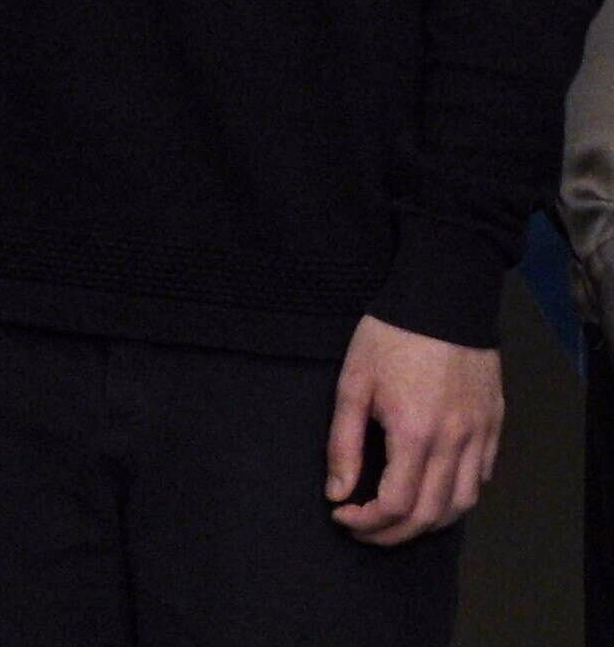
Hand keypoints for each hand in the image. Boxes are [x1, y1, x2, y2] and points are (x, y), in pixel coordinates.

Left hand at [326, 313, 503, 543]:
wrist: (442, 300)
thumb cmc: (389, 338)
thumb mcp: (352, 384)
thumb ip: (343, 444)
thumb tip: (337, 492)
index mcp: (415, 433)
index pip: (396, 504)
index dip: (368, 521)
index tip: (342, 515)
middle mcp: (455, 442)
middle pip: (431, 514)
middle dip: (394, 533)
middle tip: (364, 528)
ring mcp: (481, 435)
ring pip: (463, 503)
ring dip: (429, 522)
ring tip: (396, 519)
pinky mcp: (494, 425)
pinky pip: (482, 477)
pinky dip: (457, 496)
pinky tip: (432, 490)